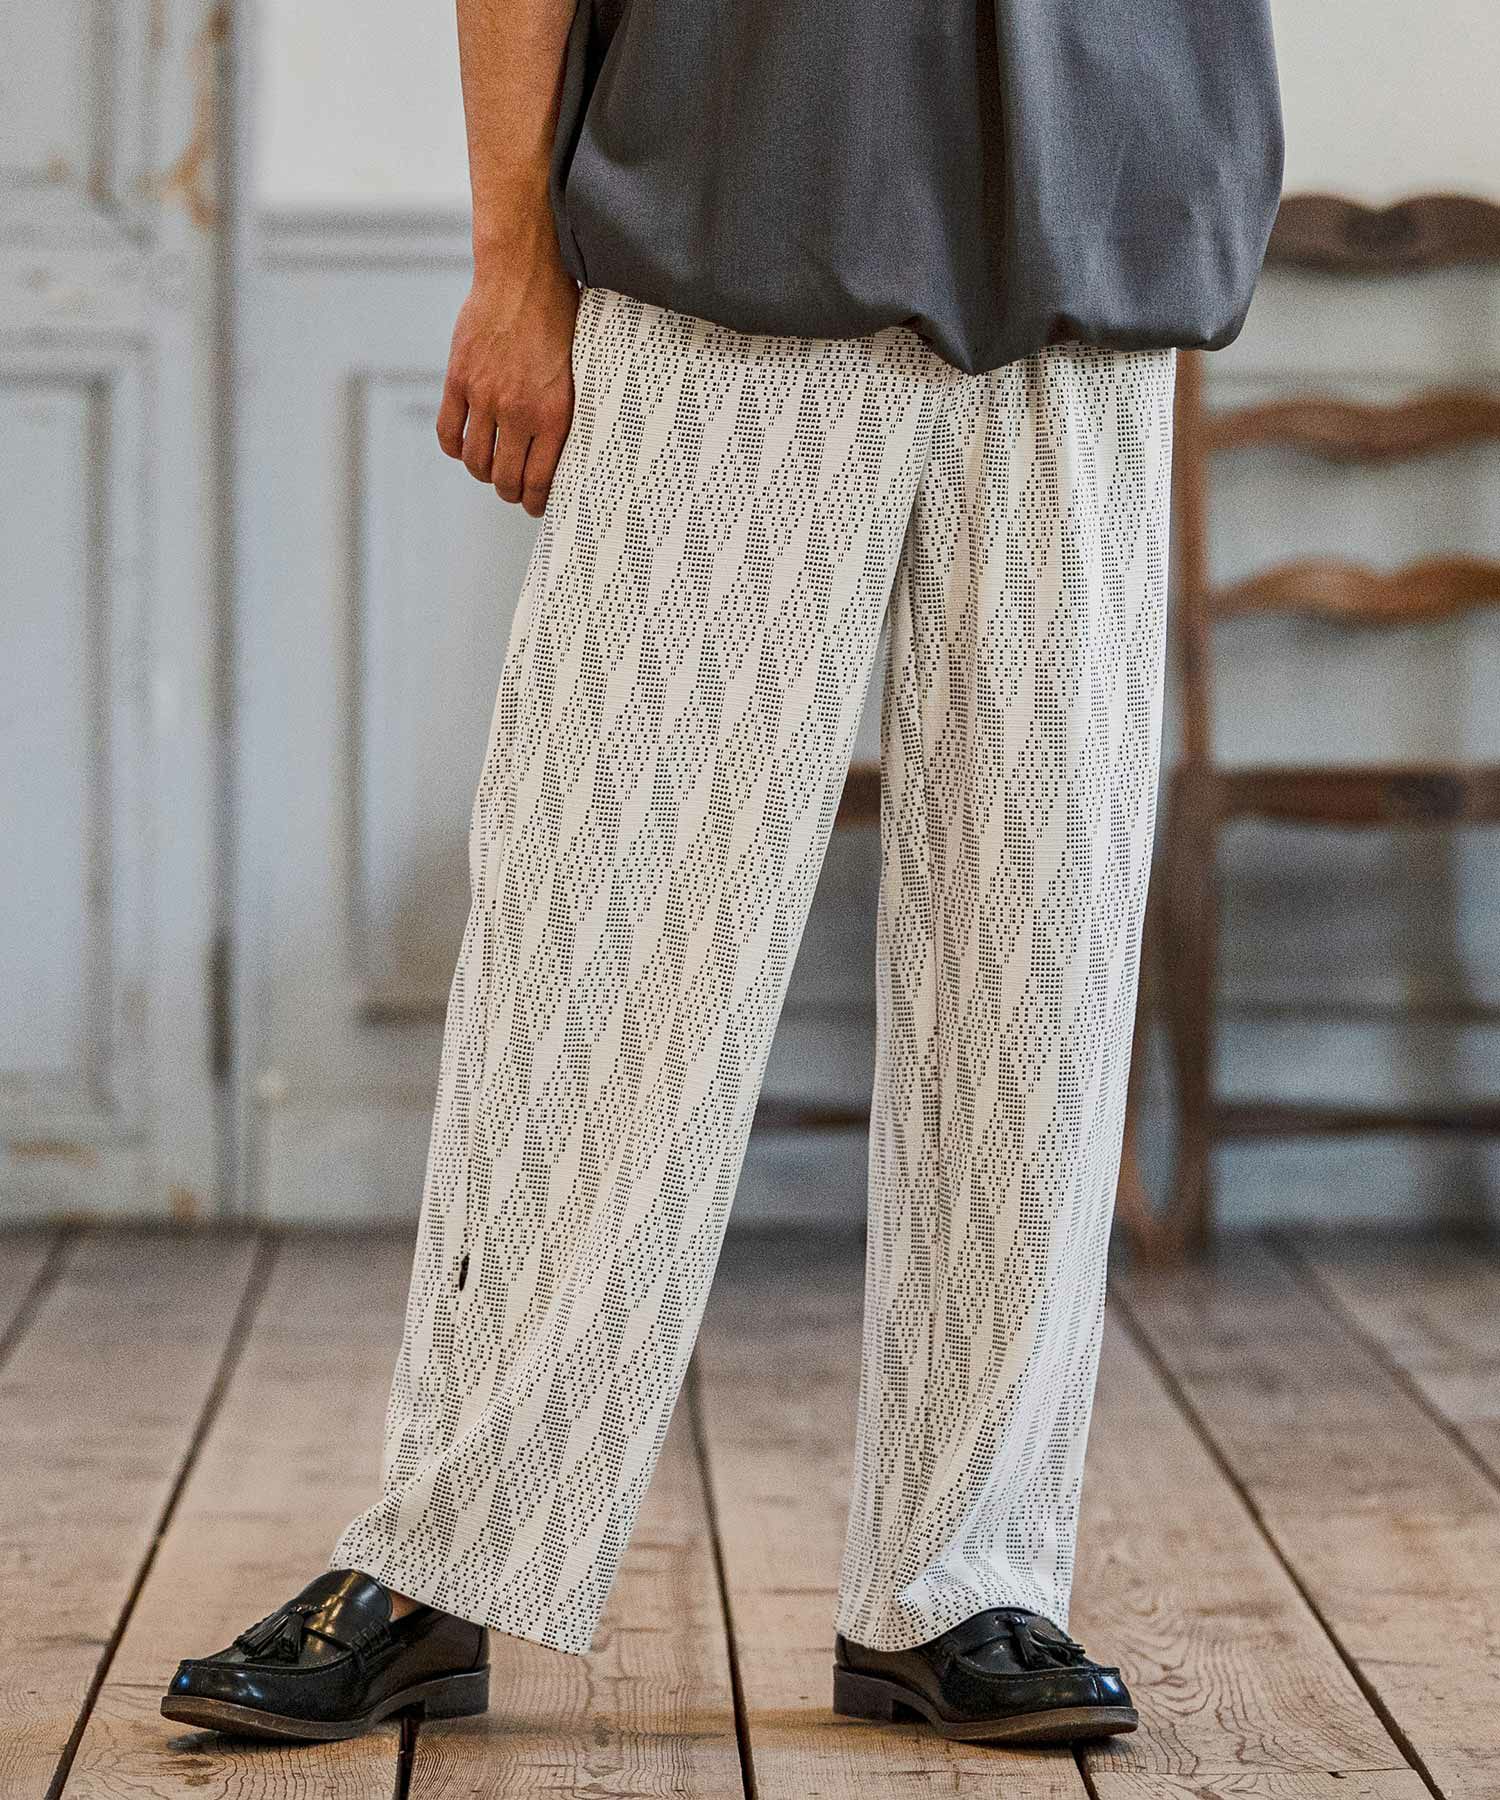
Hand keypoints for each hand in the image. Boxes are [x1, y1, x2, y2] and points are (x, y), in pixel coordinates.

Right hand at [437, 225, 579, 518]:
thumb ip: (565, 410)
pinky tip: (464, 447)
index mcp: (554, 413)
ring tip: (490, 469)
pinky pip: (449, 432)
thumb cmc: (559, 317)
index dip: (536, 501)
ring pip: (475, 462)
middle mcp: (518, 411)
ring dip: (483, 473)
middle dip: (509, 493)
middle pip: (504, 479)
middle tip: (512, 490)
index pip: (540, 480)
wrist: (522, 275)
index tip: (536, 504)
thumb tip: (562, 450)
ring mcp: (484, 397)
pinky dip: (455, 448)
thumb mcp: (579, 370)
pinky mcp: (458, 380)